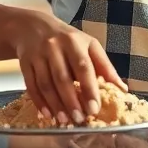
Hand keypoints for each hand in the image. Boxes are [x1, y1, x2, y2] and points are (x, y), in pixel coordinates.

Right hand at [9, 12, 127, 124]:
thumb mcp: (89, 45)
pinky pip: (31, 85)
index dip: (89, 89)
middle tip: (79, 119)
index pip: (83, 67)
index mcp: (75, 42)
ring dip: (55, 105)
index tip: (94, 108)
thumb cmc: (68, 39)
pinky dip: (39, 102)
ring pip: (45, 84)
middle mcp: (54, 46)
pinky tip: (47, 114)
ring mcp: (37, 55)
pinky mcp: (24, 63)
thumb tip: (122, 89)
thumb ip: (105, 67)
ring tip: (64, 120)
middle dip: (71, 101)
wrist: (33, 27)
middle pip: (62, 78)